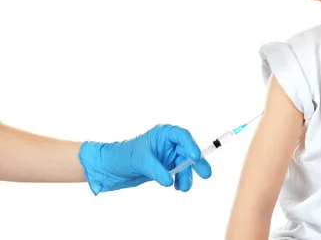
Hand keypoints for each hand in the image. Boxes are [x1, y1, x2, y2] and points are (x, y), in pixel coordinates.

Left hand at [78, 124, 210, 194]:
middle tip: (206, 174)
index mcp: (163, 134)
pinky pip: (179, 174)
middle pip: (188, 151)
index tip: (195, 157)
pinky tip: (177, 187)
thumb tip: (169, 181)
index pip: (182, 136)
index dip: (191, 145)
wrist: (111, 168)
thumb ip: (156, 170)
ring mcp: (168, 156)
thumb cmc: (123, 156)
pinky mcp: (166, 167)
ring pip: (185, 165)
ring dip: (187, 176)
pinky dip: (180, 181)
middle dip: (197, 163)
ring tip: (183, 188)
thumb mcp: (140, 161)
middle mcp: (169, 143)